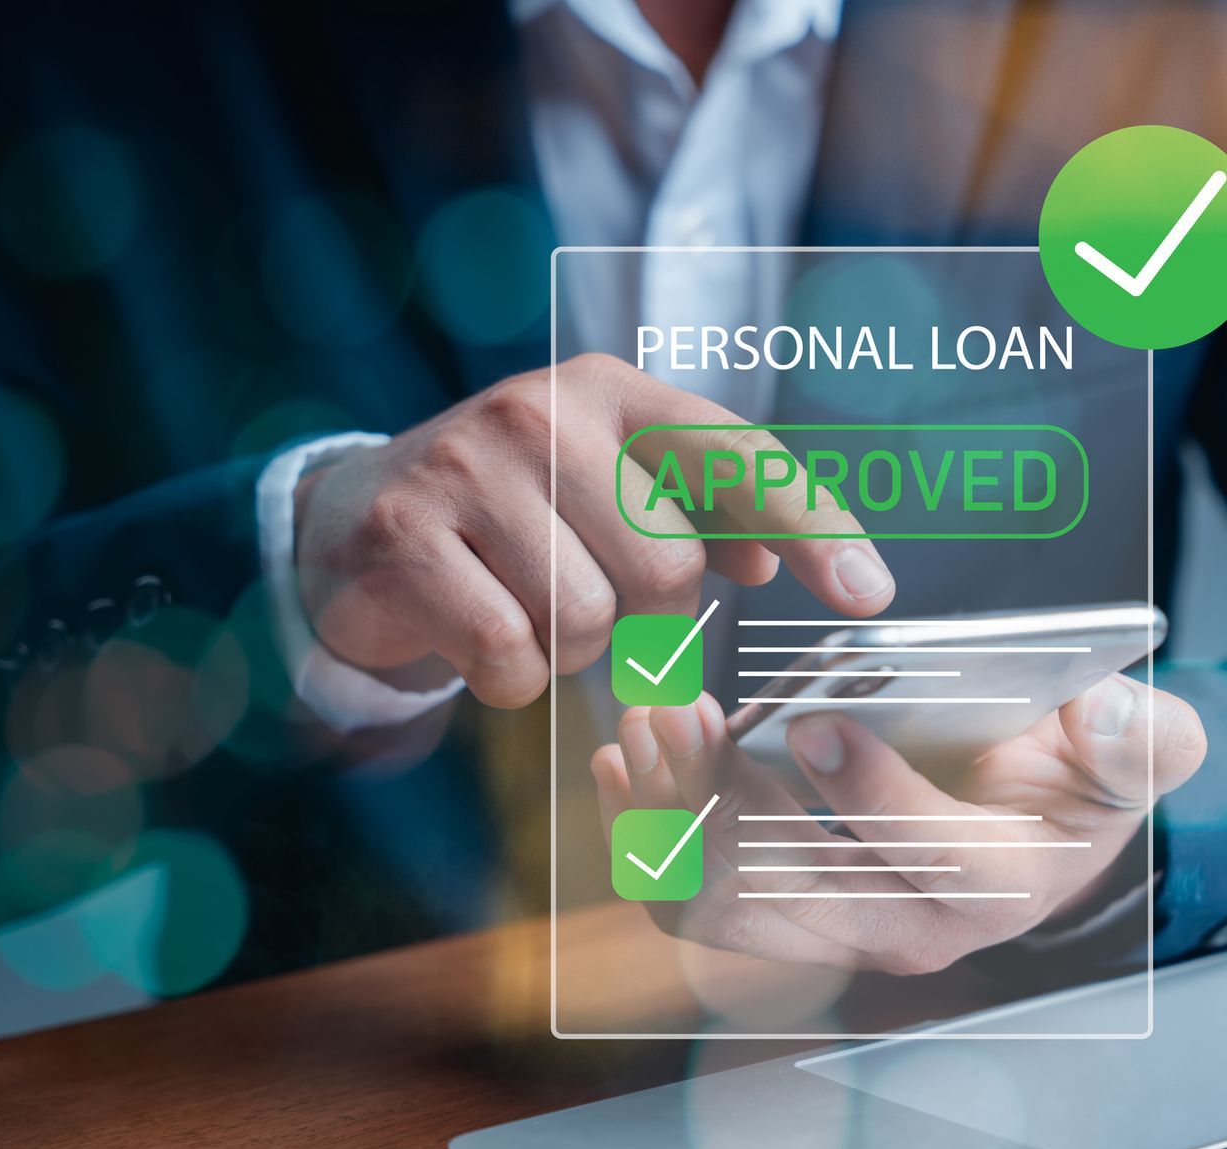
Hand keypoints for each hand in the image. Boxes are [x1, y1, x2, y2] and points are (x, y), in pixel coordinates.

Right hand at [291, 355, 894, 706]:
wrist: (355, 519)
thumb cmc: (517, 513)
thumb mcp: (609, 490)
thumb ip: (698, 514)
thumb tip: (768, 556)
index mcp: (614, 393)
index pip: (740, 459)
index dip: (813, 529)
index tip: (871, 597)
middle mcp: (544, 410)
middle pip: (670, 569)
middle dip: (648, 618)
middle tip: (591, 598)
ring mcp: (467, 466)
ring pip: (590, 619)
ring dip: (571, 648)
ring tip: (526, 606)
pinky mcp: (405, 535)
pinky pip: (511, 654)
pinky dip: (508, 676)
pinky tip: (480, 636)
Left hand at [590, 675, 1206, 973]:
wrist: (1030, 827)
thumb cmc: (1075, 782)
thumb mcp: (1137, 752)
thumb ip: (1143, 738)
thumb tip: (1110, 714)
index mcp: (994, 886)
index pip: (925, 856)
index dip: (870, 796)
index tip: (817, 722)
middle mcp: (905, 930)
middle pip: (794, 895)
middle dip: (722, 807)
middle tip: (682, 714)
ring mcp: (835, 932)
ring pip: (728, 904)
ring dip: (672, 817)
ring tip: (650, 721)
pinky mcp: (782, 915)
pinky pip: (694, 900)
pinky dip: (651, 837)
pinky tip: (629, 764)